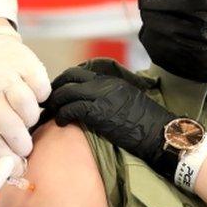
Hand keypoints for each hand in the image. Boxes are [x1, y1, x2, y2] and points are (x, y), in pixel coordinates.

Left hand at [0, 25, 49, 164]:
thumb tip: (15, 165)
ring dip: (31, 117)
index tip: (18, 165)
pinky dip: (41, 95)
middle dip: (22, 143)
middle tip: (26, 146)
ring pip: (29, 108)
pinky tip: (33, 94)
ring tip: (26, 116)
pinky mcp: (26, 62)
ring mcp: (6, 74)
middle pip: (12, 127)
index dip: (7, 156)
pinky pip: (42, 89)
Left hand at [40, 66, 177, 177]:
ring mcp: (101, 96)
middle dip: (54, 89)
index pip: (78, 73)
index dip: (63, 81)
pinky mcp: (98, 112)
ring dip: (54, 104)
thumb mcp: (129, 99)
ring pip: (66, 93)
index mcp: (111, 80)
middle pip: (68, 78)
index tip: (56, 92)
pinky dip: (62, 116)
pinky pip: (71, 109)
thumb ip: (111, 95)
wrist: (160, 133)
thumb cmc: (148, 122)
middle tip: (46, 102)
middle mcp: (104, 84)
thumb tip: (94, 101)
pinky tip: (60, 122)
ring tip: (49, 113)